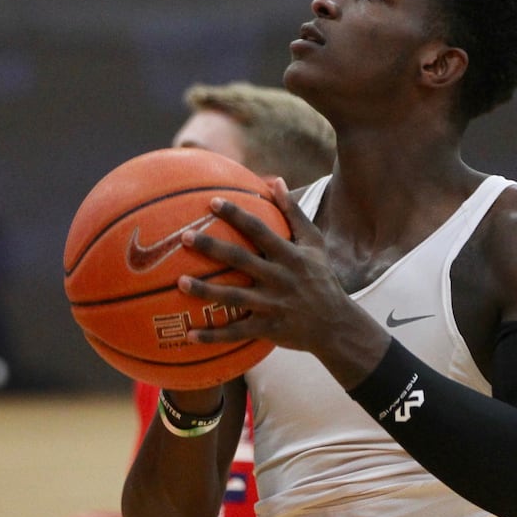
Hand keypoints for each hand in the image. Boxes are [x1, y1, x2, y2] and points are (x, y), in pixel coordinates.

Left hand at [178, 178, 381, 385]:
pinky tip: (190, 334)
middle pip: (241, 259)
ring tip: (180, 282)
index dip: (237, 215)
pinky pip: (237, 333)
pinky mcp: (268, 329)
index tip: (213, 202)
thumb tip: (275, 180)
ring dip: (206, 291)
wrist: (336, 325)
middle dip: (212, 247)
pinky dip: (214, 336)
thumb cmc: (321, 279)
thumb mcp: (314, 244)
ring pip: (234, 297)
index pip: (259, 230)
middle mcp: (279, 278)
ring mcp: (272, 305)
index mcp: (289, 255)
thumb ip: (294, 213)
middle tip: (185, 237)